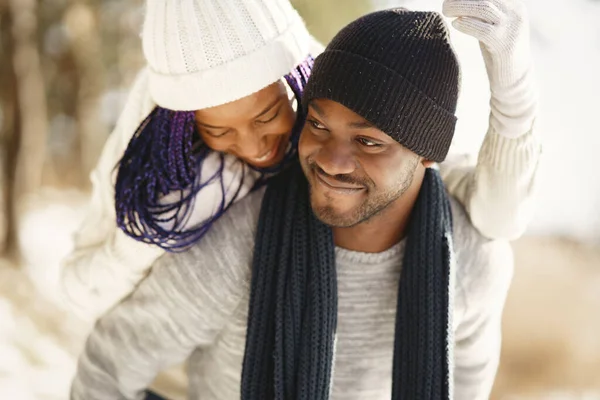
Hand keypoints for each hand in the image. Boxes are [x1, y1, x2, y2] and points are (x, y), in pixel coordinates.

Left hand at [443, 0, 536, 136]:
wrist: (514, 80)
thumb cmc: (498, 53)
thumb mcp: (492, 27)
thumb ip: (481, 14)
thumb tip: (458, 2)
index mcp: (513, 5)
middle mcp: (516, 12)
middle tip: (445, 3)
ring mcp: (512, 27)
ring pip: (483, 8)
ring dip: (460, 6)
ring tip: (445, 10)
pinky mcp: (505, 44)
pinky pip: (483, 29)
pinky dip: (467, 24)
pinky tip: (455, 24)